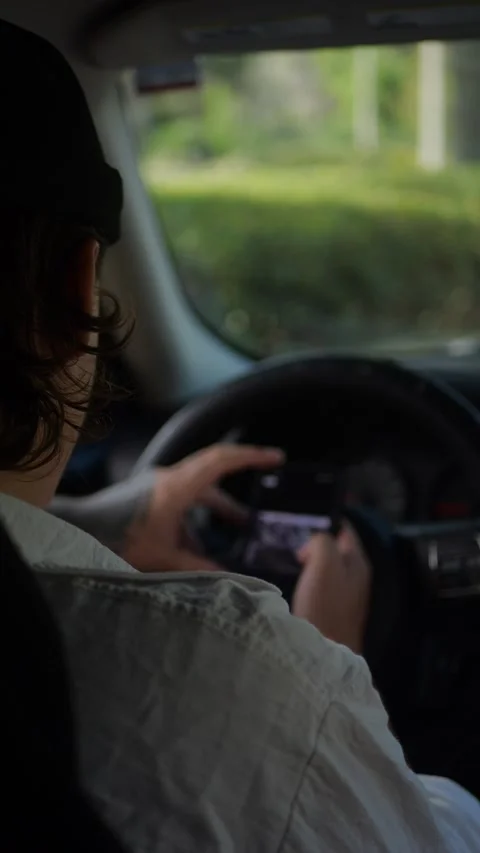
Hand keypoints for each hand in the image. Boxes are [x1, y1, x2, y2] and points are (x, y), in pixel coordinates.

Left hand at [122, 444, 283, 572]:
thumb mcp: (163, 558)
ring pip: (198, 488)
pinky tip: (200, 545)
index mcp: (177, 487)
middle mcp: (170, 479)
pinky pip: (182, 499)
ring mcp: (158, 485)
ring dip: (218, 505)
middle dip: (242, 473)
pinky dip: (197, 517)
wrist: (80, 532)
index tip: (275, 458)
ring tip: (240, 525)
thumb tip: (231, 577)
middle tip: (269, 474)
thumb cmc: (118, 540)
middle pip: (214, 468)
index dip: (251, 457)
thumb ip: (199, 567)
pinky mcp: (149, 494)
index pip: (221, 461)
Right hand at [292, 526, 371, 653]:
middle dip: (316, 545)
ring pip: (328, 566)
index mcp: (359, 562)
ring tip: (296, 566)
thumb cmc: (325, 605)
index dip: (325, 524)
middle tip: (297, 551)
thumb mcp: (325, 562)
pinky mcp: (335, 610)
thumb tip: (313, 546)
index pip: (345, 530)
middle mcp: (357, 576)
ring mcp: (348, 595)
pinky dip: (310, 581)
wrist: (324, 650)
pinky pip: (322, 584)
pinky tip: (300, 586)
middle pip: (336, 548)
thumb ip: (322, 542)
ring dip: (312, 564)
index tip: (304, 529)